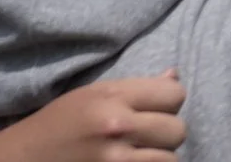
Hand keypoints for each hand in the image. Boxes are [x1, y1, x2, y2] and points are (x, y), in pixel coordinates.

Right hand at [0, 74, 186, 161]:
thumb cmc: (53, 127)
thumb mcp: (89, 96)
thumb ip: (135, 89)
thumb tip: (174, 77)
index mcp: (110, 98)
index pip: (175, 94)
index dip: (168, 103)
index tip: (153, 111)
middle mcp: (116, 128)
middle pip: (177, 130)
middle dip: (165, 136)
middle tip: (142, 139)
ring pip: (170, 161)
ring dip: (157, 160)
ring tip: (134, 157)